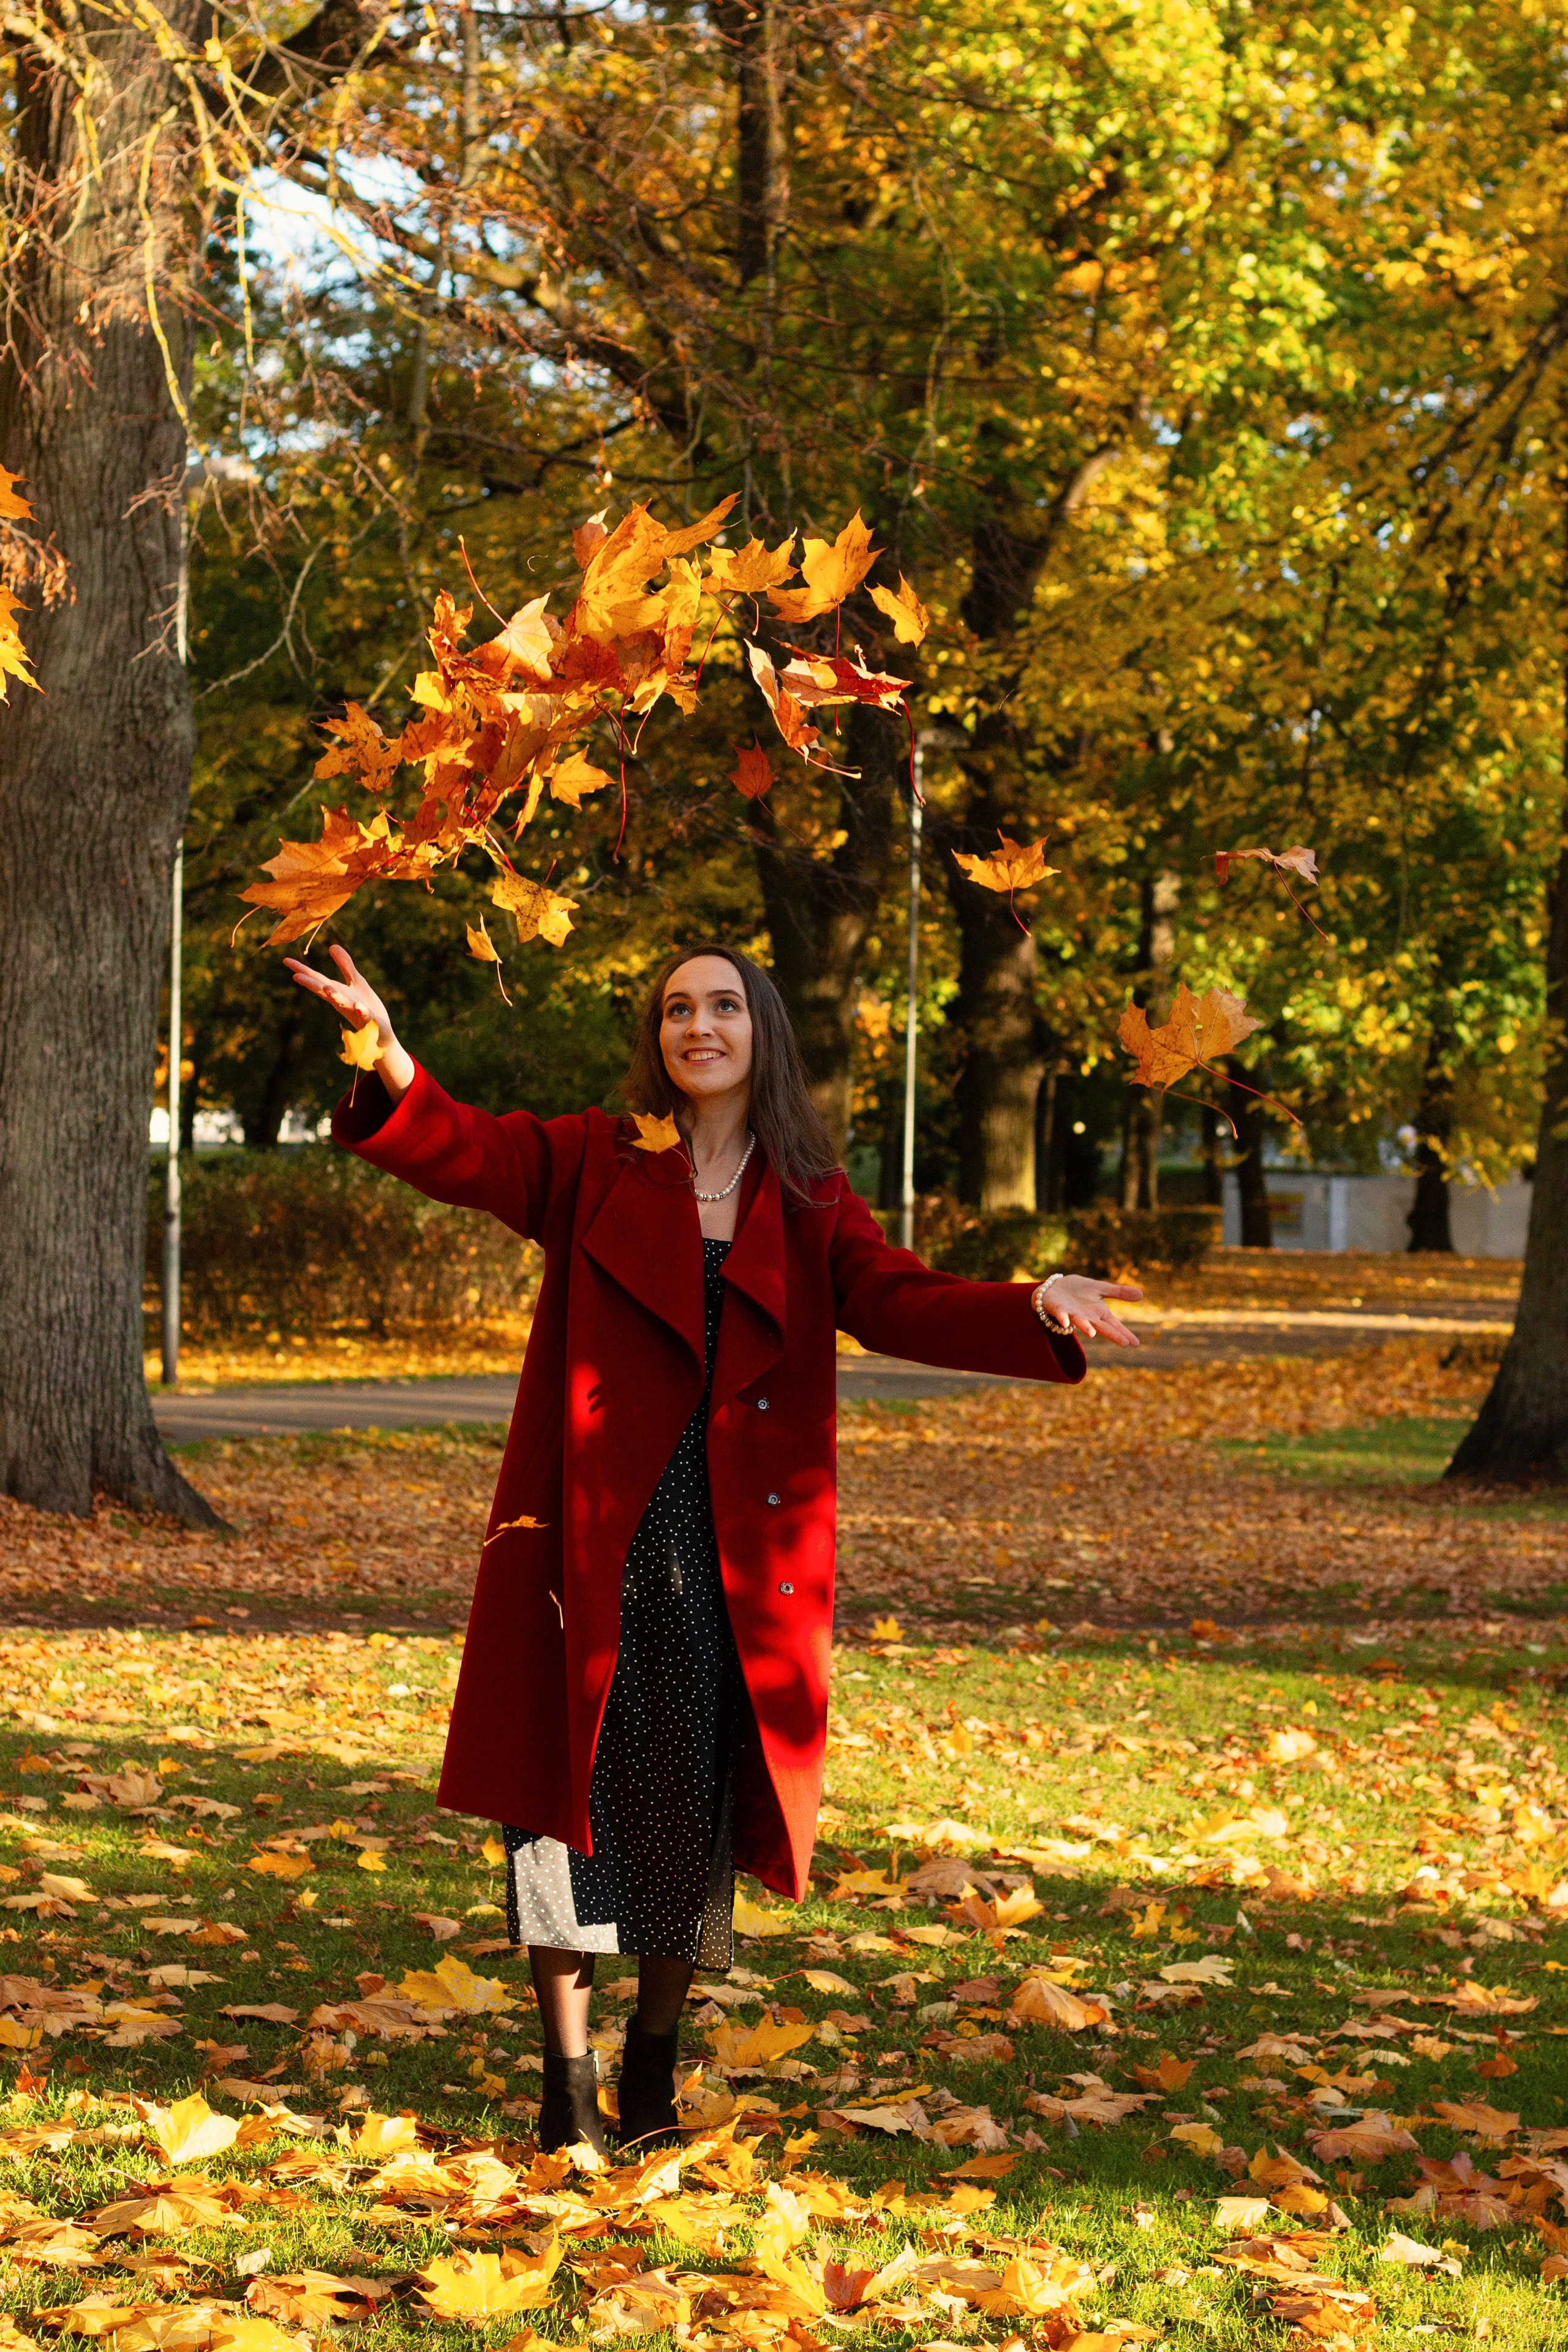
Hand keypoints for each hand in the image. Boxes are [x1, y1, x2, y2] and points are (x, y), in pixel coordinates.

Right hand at [285, 945, 414, 1102]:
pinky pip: (364, 1015)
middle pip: (325, 992)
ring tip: (327, 988)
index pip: (317, 979)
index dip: (302, 970)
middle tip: (296, 976)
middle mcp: (342, 1002)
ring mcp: (354, 1011)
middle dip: (312, 984)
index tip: (285, 961)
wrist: (379, 1032)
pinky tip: (358, 1006)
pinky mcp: (369, 1020)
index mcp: (337, 991)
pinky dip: (361, 1011)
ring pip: (343, 1003)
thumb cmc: (365, 1005)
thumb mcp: (356, 981)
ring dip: (335, 996)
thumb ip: (345, 965)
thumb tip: (332, 945)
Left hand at [1034, 1274, 1142, 1346]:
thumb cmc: (1077, 1291)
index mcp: (1098, 1312)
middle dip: (1112, 1334)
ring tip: (1092, 1333)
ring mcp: (1072, 1314)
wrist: (1054, 1288)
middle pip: (1101, 1327)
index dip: (1124, 1333)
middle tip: (1125, 1343)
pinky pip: (1061, 1315)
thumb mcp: (1100, 1288)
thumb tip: (1142, 1295)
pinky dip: (1063, 1319)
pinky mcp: (1058, 1309)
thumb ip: (1119, 1292)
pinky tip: (1066, 1323)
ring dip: (1086, 1327)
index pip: (1114, 1324)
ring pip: (1080, 1322)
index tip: (1135, 1343)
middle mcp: (1087, 1316)